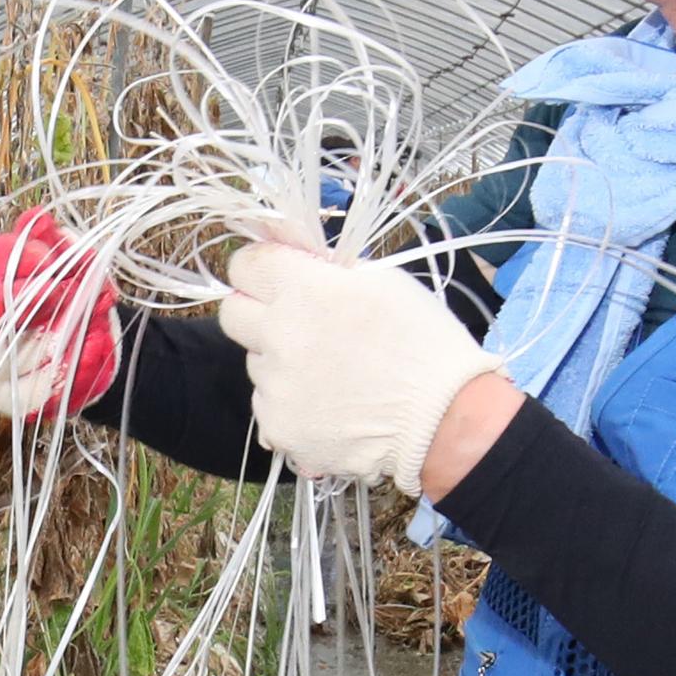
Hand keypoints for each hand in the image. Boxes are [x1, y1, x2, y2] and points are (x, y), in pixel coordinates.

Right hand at [0, 208, 121, 421]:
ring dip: (57, 338)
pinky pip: (30, 394)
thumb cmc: (67, 291)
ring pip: (9, 358)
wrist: (88, 340)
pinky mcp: (2, 399)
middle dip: (24, 303)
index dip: (10, 258)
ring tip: (89, 323)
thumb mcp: (67, 258)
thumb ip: (55, 242)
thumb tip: (40, 222)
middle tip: (64, 292)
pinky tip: (90, 354)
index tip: (49, 258)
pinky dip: (66, 374)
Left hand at [214, 242, 503, 495]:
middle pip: (232, 313)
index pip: (244, 265)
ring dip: (281, 363)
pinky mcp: (280, 427)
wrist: (444, 417)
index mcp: (303, 290)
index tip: (275, 276)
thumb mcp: (382, 281)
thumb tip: (286, 247)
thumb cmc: (423, 341)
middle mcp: (280, 335)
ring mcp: (276, 386)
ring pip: (256, 364)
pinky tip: (332, 407)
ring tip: (333, 373)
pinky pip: (269, 407)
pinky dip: (292, 405)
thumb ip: (325, 267)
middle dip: (257, 312)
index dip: (259, 268)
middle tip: (295, 322)